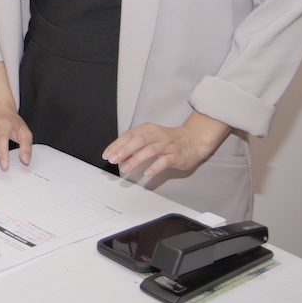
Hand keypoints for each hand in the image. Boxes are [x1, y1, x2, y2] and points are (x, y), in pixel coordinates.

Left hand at [104, 113, 230, 177]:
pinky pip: (164, 161)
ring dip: (136, 159)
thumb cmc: (168, 140)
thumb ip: (134, 146)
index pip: (128, 135)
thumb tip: (117, 155)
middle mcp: (156, 135)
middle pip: (138, 141)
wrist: (194, 140)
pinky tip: (147, 173)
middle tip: (113, 160)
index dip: (116, 145)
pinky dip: (155, 167)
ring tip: (126, 169)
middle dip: (123, 150)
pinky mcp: (176, 155)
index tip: (107, 155)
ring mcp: (167, 145)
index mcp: (147, 129)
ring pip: (149, 150)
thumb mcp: (150, 138)